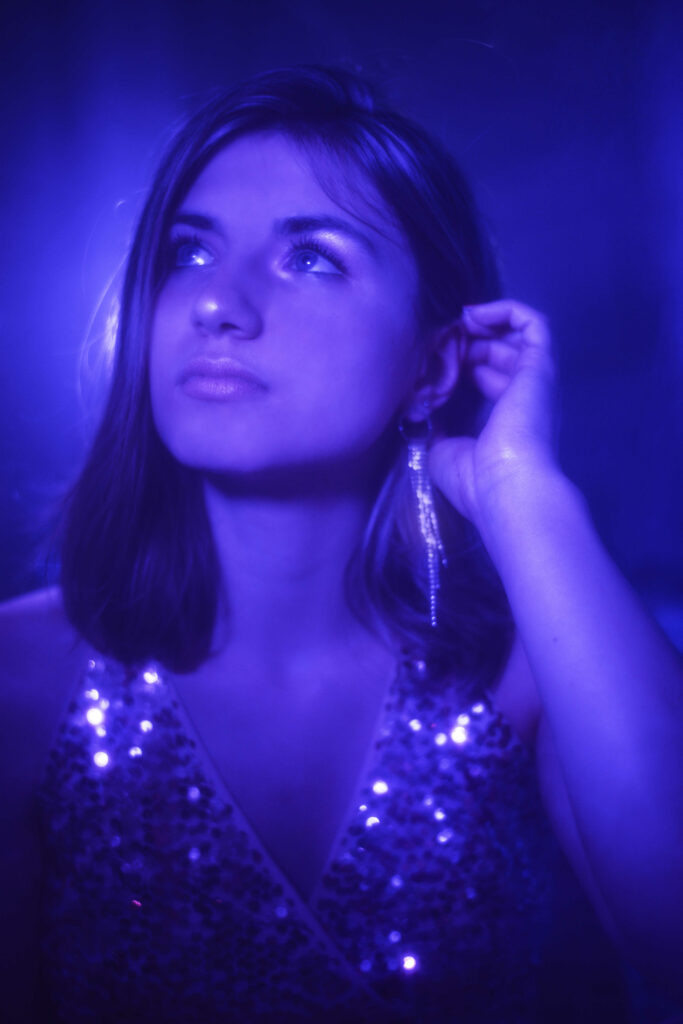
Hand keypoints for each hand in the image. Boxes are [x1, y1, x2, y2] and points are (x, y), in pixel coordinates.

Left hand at [429, 299, 558, 533]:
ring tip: (456, 324)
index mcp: (503, 420)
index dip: (458, 363)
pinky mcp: (541, 365)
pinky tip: (473, 315)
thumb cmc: (476, 480)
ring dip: (484, 324)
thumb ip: (436, 431)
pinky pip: (534, 323)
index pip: (484, 377)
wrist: (507, 487)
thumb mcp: (443, 453)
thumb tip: (423, 416)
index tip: (430, 363)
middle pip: (497, 353)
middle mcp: (523, 398)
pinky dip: (506, 310)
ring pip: (515, 335)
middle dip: (465, 342)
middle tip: (438, 342)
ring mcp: (534, 381)